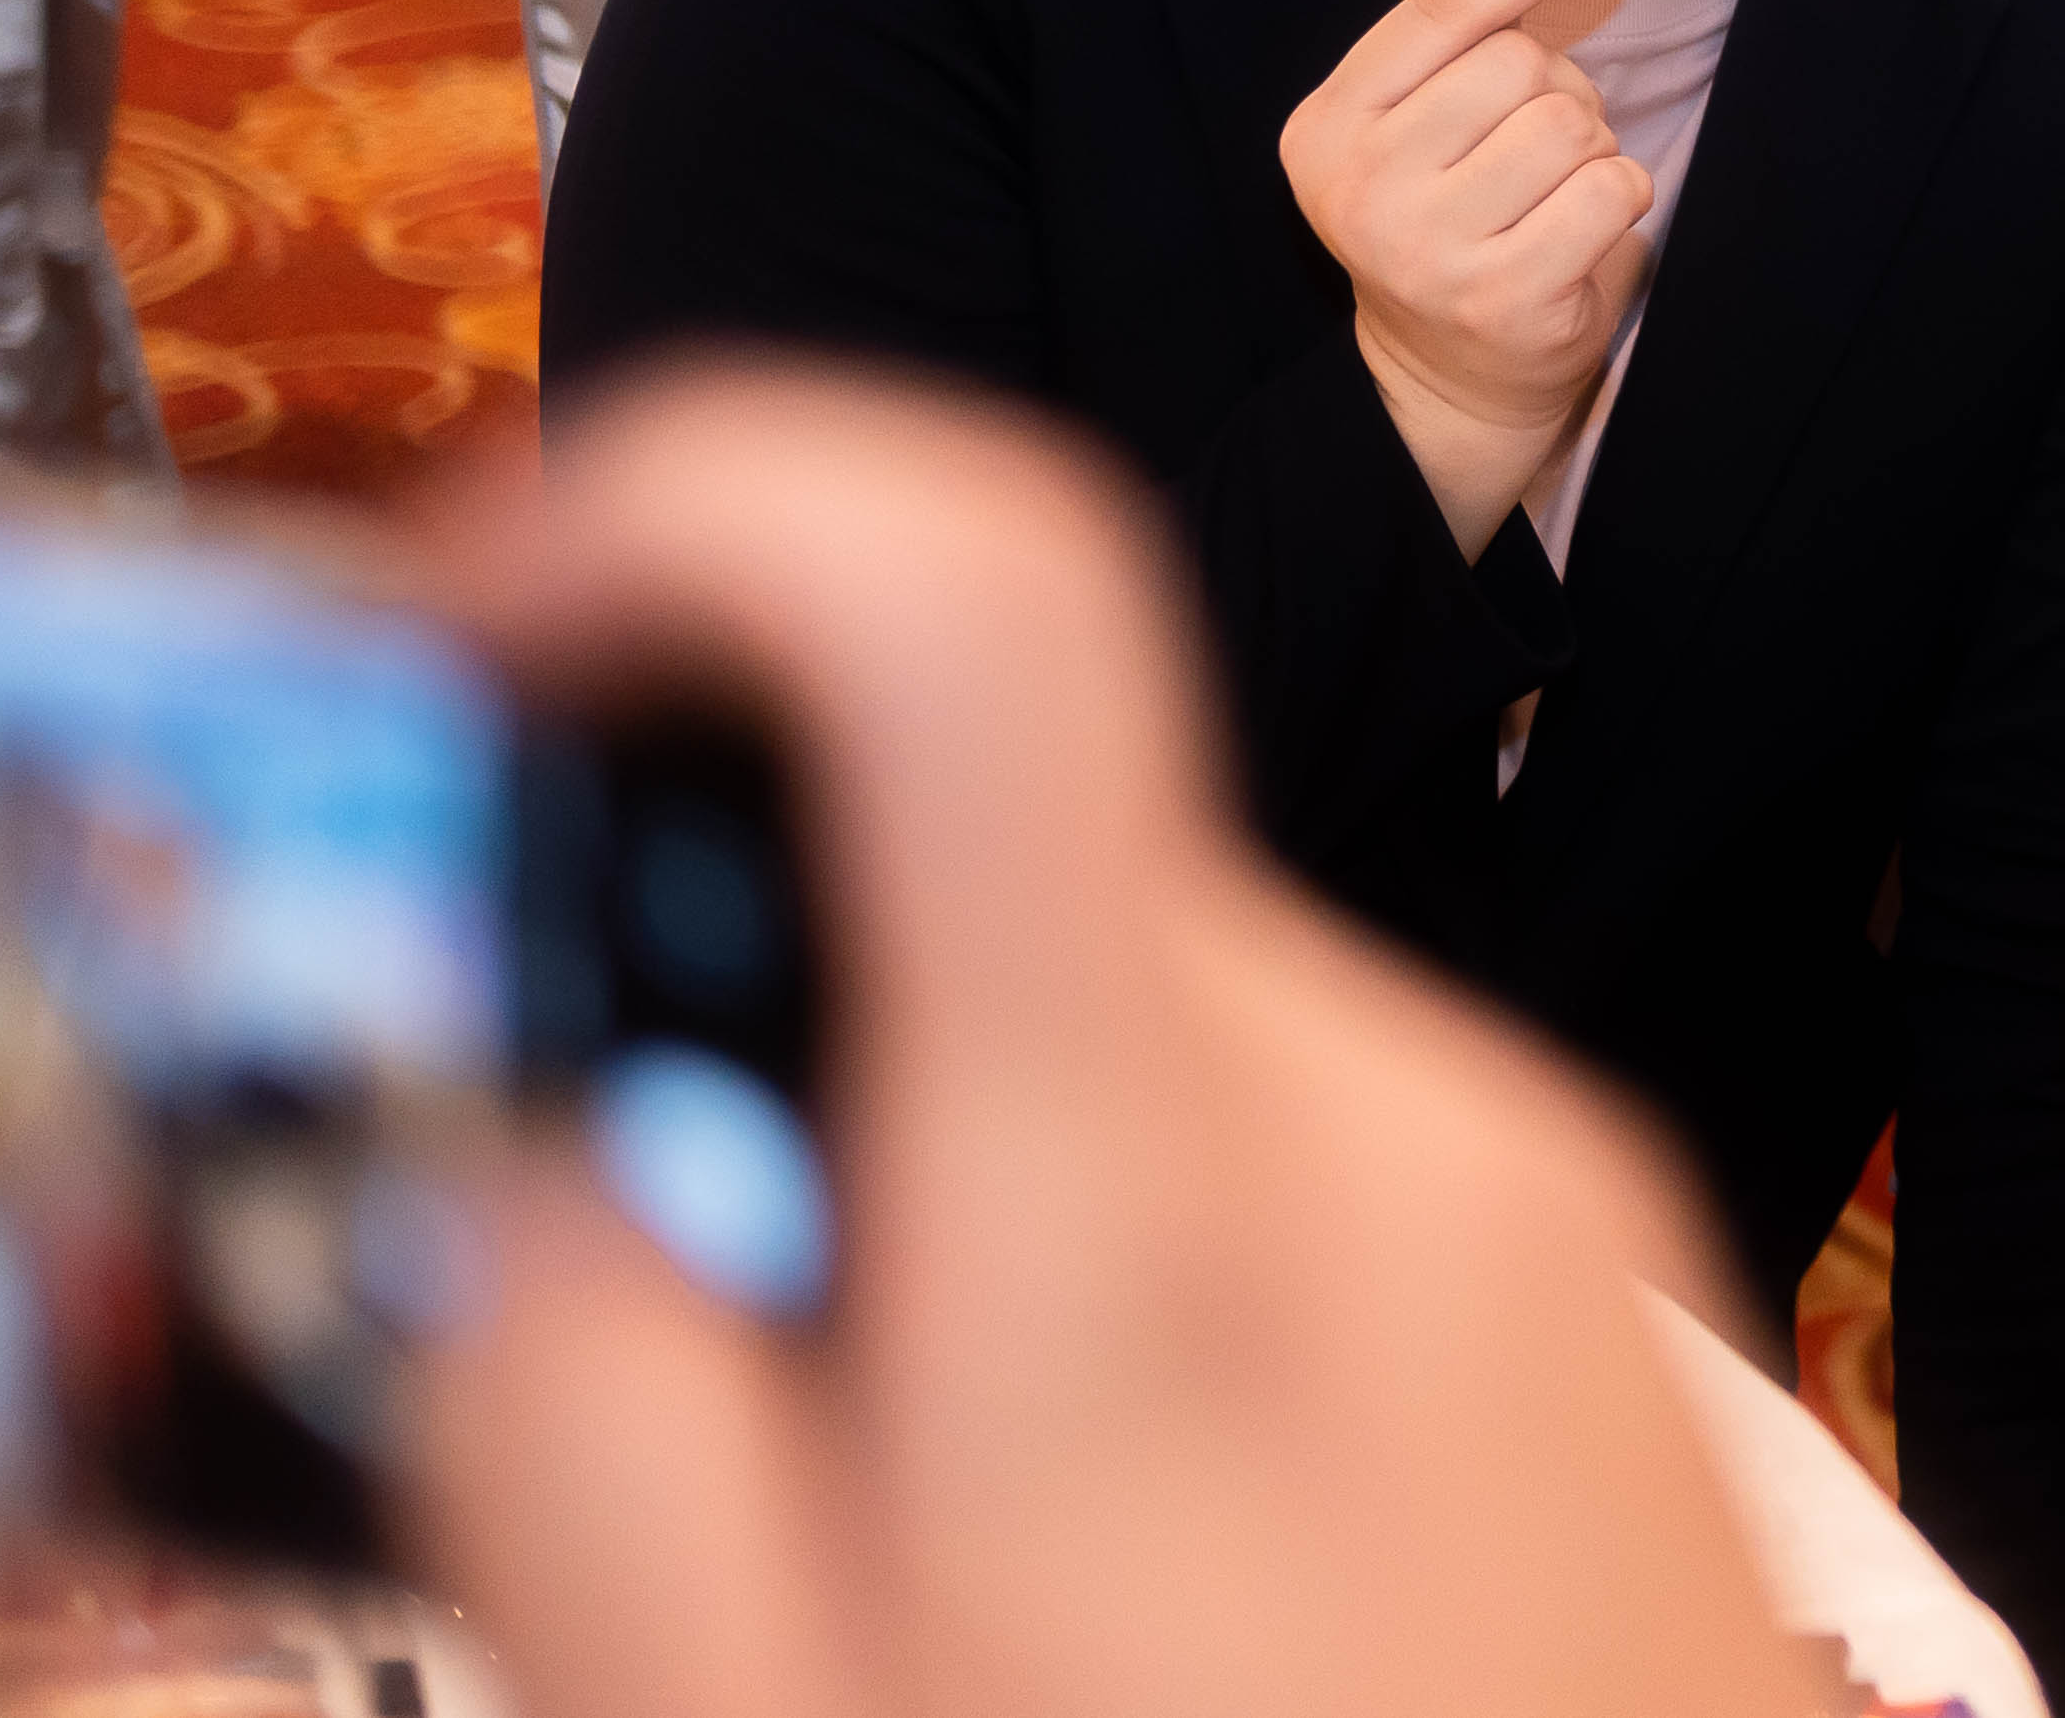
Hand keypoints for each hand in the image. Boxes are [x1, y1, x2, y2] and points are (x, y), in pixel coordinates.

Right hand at [405, 367, 1828, 1717]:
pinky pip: (1270, 1172)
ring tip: (811, 1514)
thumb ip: (593, 1427)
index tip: (470, 639)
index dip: (692, 512)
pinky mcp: (1594, 1305)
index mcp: (1164, 1215)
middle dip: (726, 994)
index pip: (982, 593)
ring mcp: (1533, 1206)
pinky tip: (1033, 1554)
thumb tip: (530, 1167)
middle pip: (995, 840)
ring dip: (898, 1178)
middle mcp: (1395, 1127)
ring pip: (1109, 1028)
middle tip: (545, 1281)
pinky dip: (1083, 1276)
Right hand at [1284, 0, 1658, 553]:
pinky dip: (1619, 200)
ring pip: (1570, 124)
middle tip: (1526, 152)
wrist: (1452, 370)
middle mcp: (1357, 183)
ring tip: (1546, 196)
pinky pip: (1610, 189)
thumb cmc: (1453, 205)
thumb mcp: (1433, 98)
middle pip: (1519, 65)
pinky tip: (1575, 234)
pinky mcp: (1499, 294)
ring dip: (1590, 148)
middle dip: (1555, 92)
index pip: (1446, 8)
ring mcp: (1423, 245)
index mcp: (1327, 122)